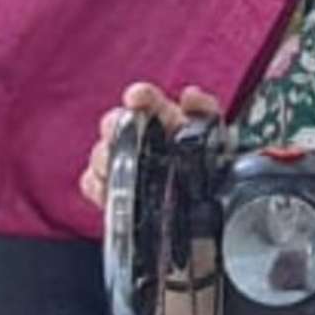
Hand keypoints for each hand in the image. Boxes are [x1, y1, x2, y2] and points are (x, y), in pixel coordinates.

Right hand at [79, 81, 220, 211]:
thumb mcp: (219, 140)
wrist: (214, 219)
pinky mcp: (115, 195)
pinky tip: (105, 187)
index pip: (146, 100)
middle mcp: (142, 140)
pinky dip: (97, 184)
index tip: (137, 97)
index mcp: (167, 121)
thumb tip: (190, 95)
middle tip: (118, 129)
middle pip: (116, 124)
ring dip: (104, 155)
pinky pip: (94, 184)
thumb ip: (206, 113)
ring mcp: (127, 167)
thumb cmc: (215, 173)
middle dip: (115, 124)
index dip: (140, 95)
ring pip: (103, 153)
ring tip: (113, 162)